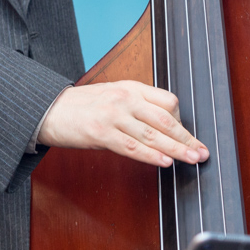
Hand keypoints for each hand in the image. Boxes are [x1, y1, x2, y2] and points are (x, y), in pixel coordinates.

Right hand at [36, 80, 208, 167]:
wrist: (48, 109)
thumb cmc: (79, 106)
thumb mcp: (112, 96)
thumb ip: (136, 106)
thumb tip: (161, 128)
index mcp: (130, 87)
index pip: (167, 101)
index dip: (181, 121)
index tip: (187, 137)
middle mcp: (124, 98)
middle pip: (165, 119)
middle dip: (187, 138)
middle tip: (202, 152)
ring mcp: (113, 115)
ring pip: (153, 134)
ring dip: (177, 149)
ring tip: (192, 159)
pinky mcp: (101, 132)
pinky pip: (133, 146)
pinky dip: (151, 155)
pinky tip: (165, 162)